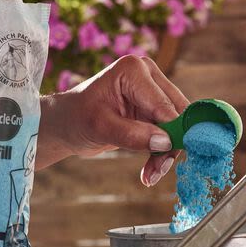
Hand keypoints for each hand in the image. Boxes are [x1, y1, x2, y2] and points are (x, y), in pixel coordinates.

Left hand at [37, 55, 188, 185]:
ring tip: (150, 176)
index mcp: (135, 70)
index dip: (171, 134)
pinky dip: (162, 153)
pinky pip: (170, 133)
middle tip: (155, 173)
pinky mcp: (154, 109)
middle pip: (177, 115)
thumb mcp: (101, 128)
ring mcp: (153, 91)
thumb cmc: (76, 119)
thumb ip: (132, 135)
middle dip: (170, 146)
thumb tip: (165, 143)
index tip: (165, 161)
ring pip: (177, 127)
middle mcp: (149, 75)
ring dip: (166, 154)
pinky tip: (149, 171)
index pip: (165, 106)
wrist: (68, 124)